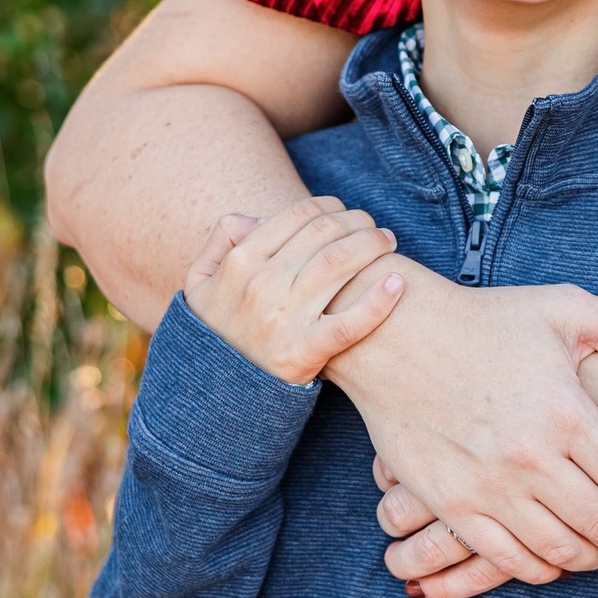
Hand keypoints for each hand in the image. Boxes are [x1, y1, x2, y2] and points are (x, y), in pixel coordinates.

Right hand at [184, 196, 403, 384]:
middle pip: (325, 233)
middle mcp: (262, 285)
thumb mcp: (200, 283)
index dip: (330, 206)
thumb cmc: (216, 330)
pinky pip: (349, 323)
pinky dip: (378, 301)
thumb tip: (255, 219)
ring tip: (388, 242)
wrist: (214, 391)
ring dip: (372, 245)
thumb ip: (221, 241)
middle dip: (357, 221)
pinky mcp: (304, 352)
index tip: (344, 211)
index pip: (298, 215)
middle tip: (373, 226)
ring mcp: (284, 319)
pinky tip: (397, 284)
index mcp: (240, 262)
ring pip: (339, 264)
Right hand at [331, 274, 597, 597]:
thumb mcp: (564, 309)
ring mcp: (490, 486)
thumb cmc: (486, 319)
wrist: (397, 336)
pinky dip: (539, 568)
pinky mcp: (453, 504)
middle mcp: (532, 458)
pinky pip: (507, 558)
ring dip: (589, 559)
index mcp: (566, 413)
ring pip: (559, 550)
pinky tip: (551, 557)